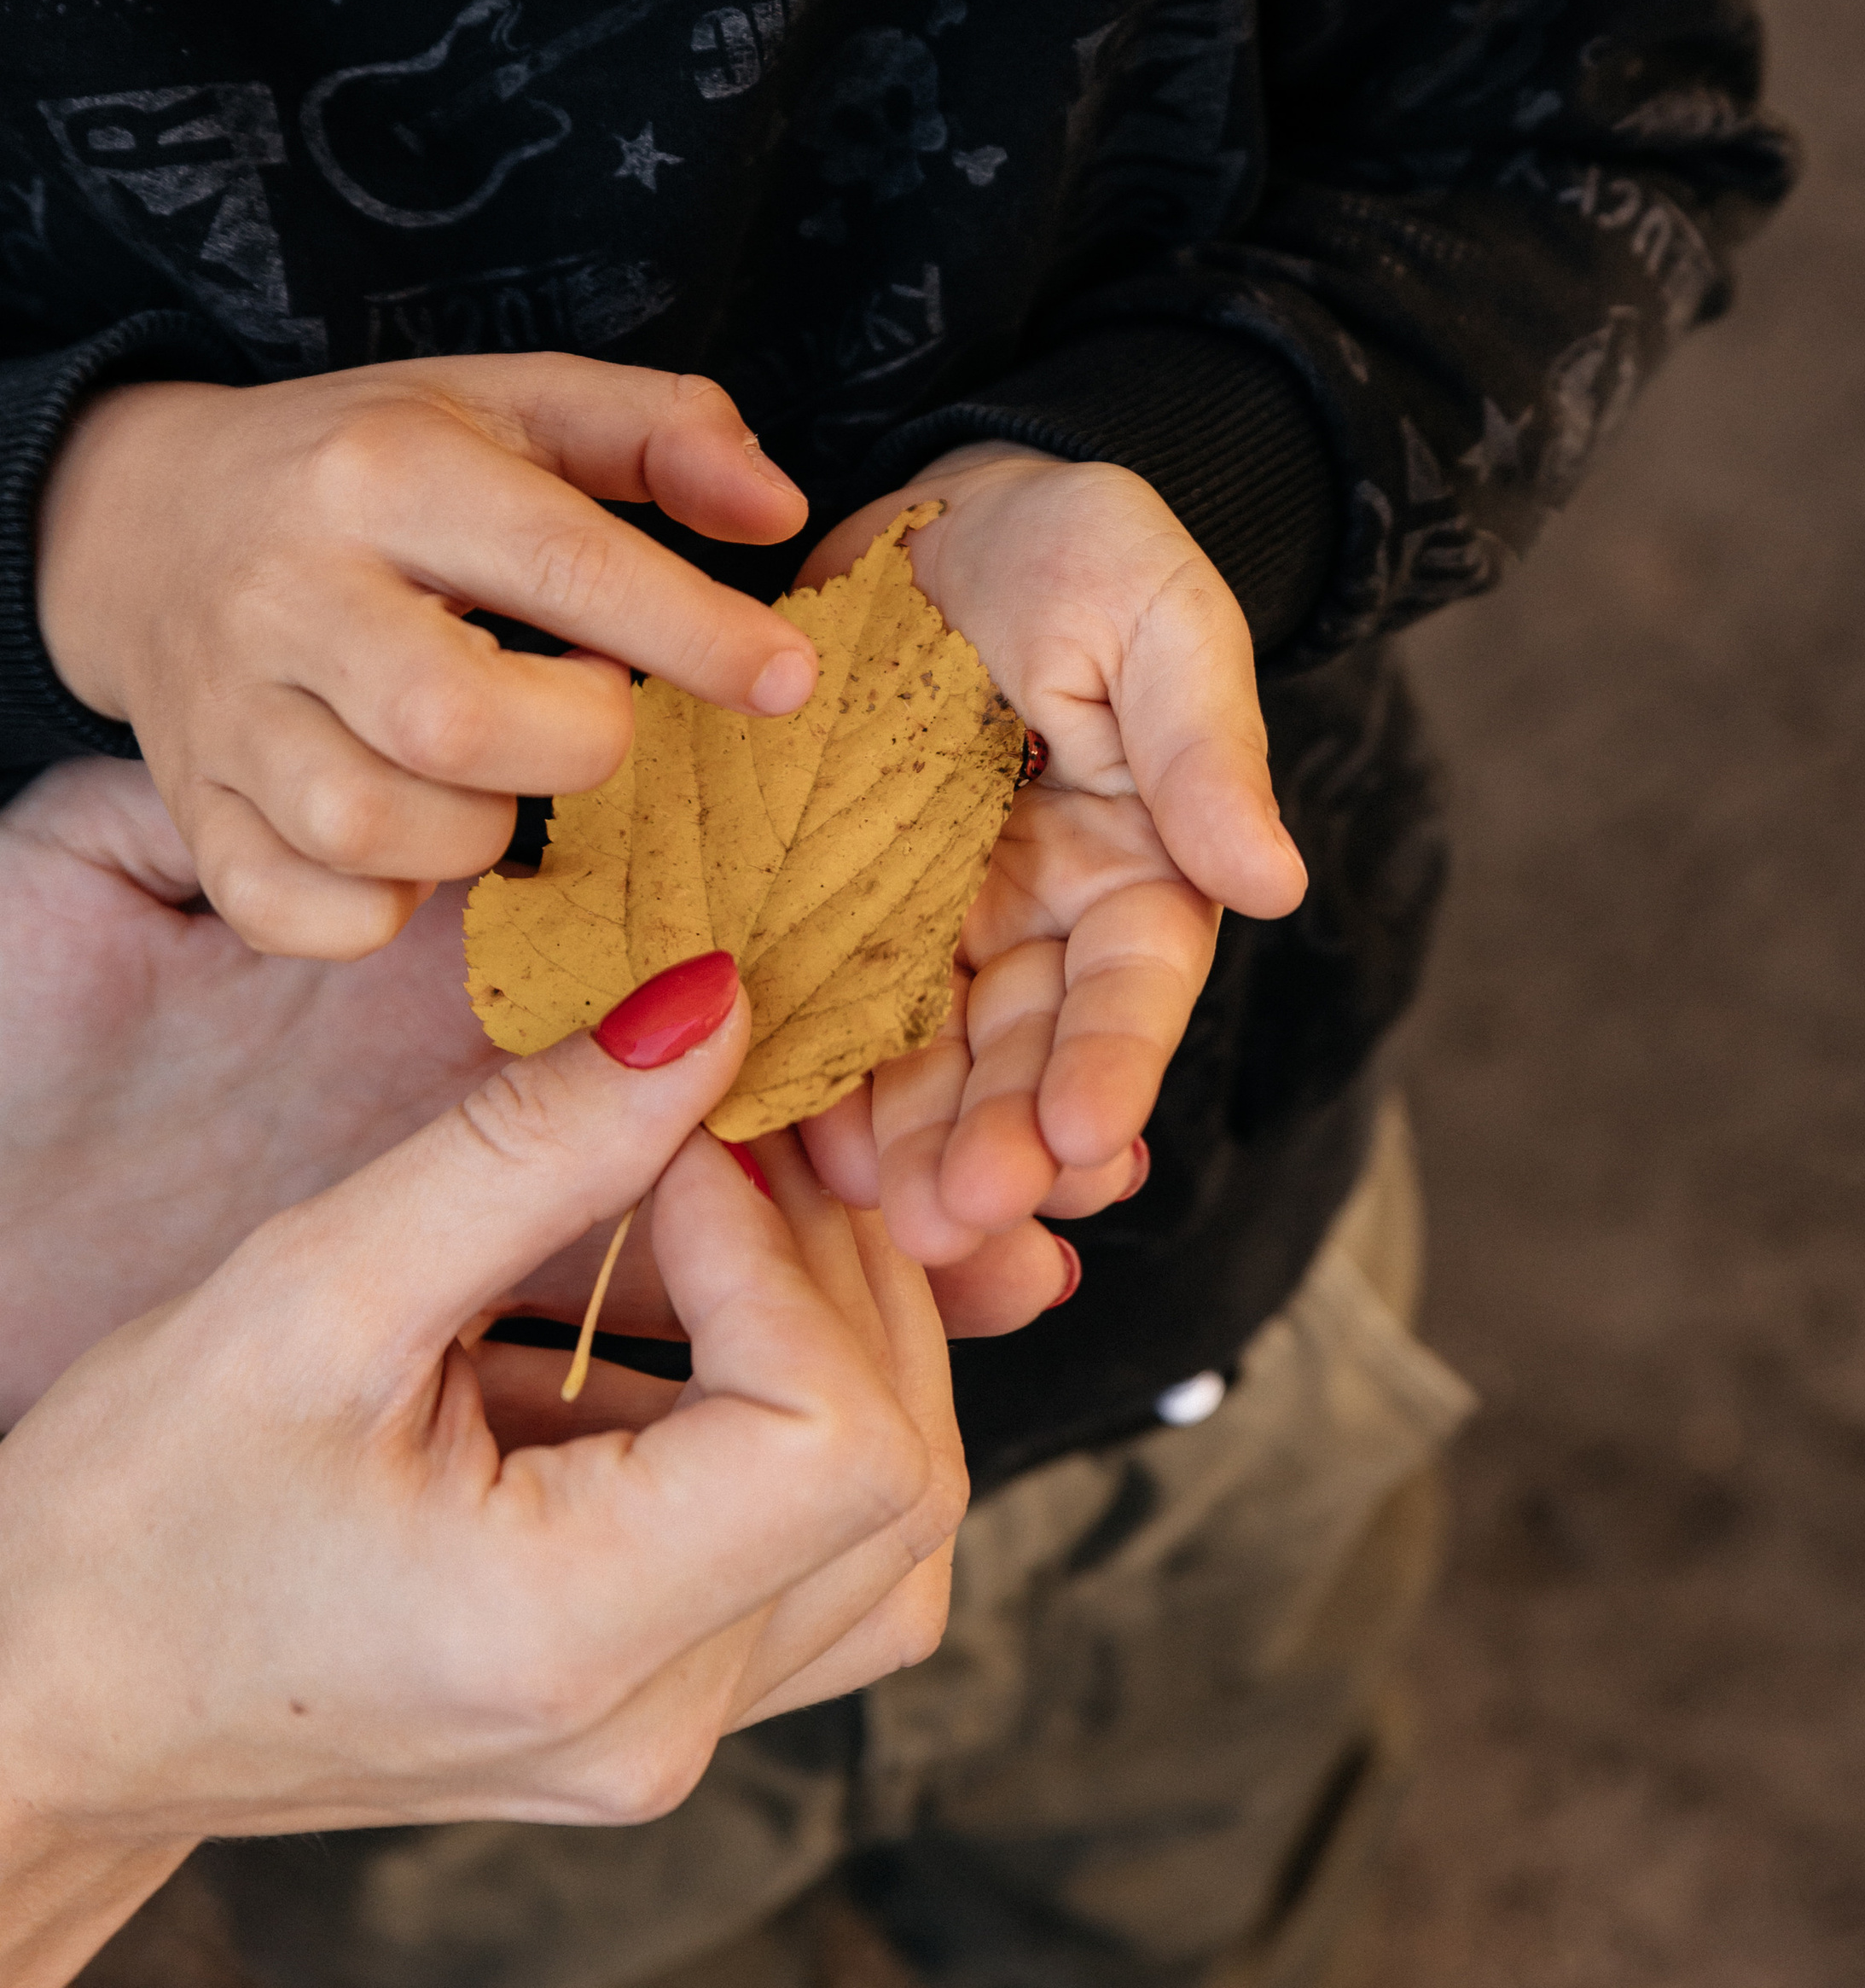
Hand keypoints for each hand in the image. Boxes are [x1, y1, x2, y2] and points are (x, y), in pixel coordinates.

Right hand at [0, 953, 964, 1987]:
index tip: (673, 1149)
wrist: (48, 1706)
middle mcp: (656, 1723)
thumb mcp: (312, 1296)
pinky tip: (682, 1296)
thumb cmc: (132, 1518)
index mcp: (573, 1642)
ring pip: (891, 1523)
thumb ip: (531, 1149)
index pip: (842, 1438)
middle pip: (905, 1477)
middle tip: (720, 1135)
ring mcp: (667, 1732)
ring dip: (840, 1331)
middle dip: (842, 1267)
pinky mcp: (656, 1697)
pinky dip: (793, 1402)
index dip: (788, 1255)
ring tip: (716, 1205)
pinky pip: (814, 1550)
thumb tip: (713, 1005)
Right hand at [35, 355, 818, 959]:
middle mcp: (289, 590)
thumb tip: (783, 511)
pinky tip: (415, 839)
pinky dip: (380, 907)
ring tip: (497, 766)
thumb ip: (665, 433)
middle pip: (456, 722)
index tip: (790, 680)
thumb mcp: (516, 403)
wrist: (146, 516)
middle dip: (576, 743)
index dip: (696, 635)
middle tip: (590, 706)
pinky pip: (295, 913)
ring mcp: (226, 710)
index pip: (562, 563)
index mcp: (385, 471)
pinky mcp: (191, 810)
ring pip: (373, 830)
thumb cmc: (374, 464)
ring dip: (480, 828)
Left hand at [795, 451, 1306, 1313]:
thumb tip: (1277, 881)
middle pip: (1017, 1059)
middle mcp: (1034, 929)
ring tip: (868, 1214)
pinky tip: (770, 1138)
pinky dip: (796, 1076)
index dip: (1109, 1070)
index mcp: (1137, 872)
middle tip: (953, 1220)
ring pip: (916, 1063)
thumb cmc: (1071, 548)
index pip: (1130, 992)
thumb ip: (1204, 743)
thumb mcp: (1156, 612)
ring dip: (897, 1146)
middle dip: (991, 1147)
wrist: (933, 511)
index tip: (1080, 1140)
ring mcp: (925, 930)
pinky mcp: (821, 912)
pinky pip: (809, 1007)